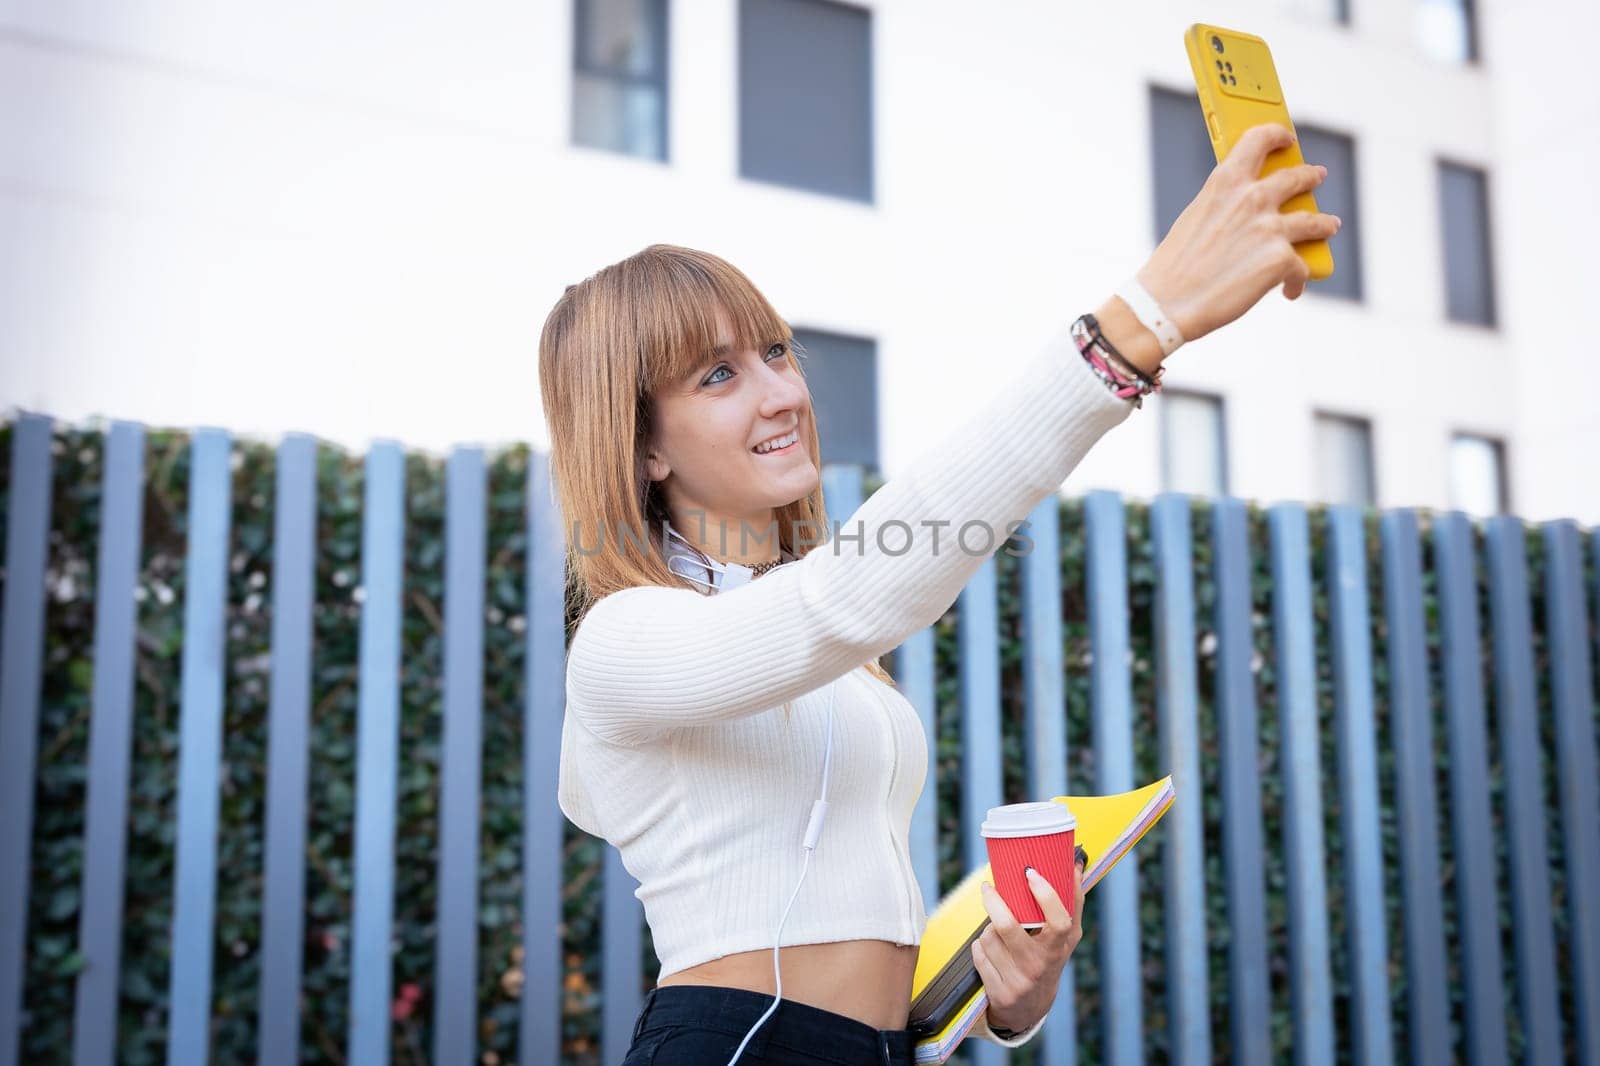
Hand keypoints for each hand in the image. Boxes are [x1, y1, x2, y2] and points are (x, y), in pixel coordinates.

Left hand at [971, 855, 1087, 1033]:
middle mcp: (1039, 966)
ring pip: (988, 936)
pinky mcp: (998, 991)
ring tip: (996, 931)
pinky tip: (991, 951)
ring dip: (988, 928)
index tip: (1030, 873)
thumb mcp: (1066, 938)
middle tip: (989, 887)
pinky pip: (978, 952)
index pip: (1059, 921)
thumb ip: (1072, 902)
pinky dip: (980, 946)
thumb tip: (1075, 864)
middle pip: (1007, 926)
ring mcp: (1018, 981)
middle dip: (993, 902)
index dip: (1046, 896)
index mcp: (1059, 949)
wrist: (1030, 1009)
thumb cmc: (1049, 959)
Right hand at [1136, 122, 1341, 343]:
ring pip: (1314, 221)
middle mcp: (1252, 199)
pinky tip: (1290, 289)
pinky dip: (1297, 280)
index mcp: (1225, 182)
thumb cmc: (1173, 268)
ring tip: (1329, 225)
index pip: (1258, 140)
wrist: (1167, 304)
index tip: (1287, 138)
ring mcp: (1270, 228)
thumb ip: (1224, 206)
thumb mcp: (1195, 219)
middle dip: (1310, 176)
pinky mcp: (1281, 259)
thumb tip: (1249, 214)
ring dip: (1324, 224)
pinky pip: (1302, 267)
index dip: (1277, 135)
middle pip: (1295, 178)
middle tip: (1317, 175)